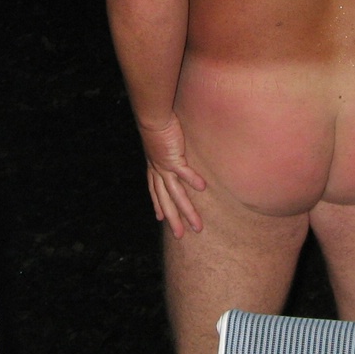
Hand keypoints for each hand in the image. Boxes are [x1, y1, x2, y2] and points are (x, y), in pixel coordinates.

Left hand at [138, 115, 206, 237]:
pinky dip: (192, 180)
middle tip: (181, 236)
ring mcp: (164, 167)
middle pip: (166, 201)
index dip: (158, 205)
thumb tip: (172, 148)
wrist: (151, 117)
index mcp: (153, 168)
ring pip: (176, 194)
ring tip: (198, 226)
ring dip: (187, 211)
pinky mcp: (172, 158)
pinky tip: (203, 188)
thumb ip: (167, 149)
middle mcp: (157, 171)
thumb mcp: (160, 142)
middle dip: (174, 219)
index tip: (160, 218)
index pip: (154, 191)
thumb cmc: (157, 125)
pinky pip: (184, 172)